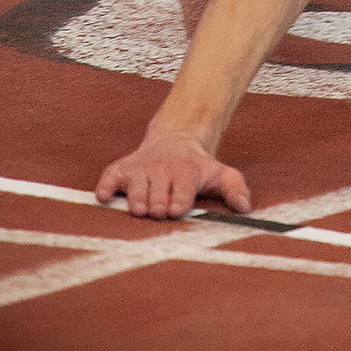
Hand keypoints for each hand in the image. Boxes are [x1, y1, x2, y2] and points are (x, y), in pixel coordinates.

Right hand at [95, 132, 250, 218]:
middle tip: (156, 212)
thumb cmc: (199, 166)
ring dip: (136, 199)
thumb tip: (246, 209)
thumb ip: (236, 189)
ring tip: (139, 210)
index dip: (179, 201)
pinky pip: (110, 177)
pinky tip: (104, 197)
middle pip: (157, 192)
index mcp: (187, 173)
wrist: (176, 138)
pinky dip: (105, 186)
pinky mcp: (122, 169)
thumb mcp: (223, 173)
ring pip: (135, 186)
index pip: (183, 190)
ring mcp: (141, 169)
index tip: (176, 210)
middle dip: (156, 203)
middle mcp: (162, 170)